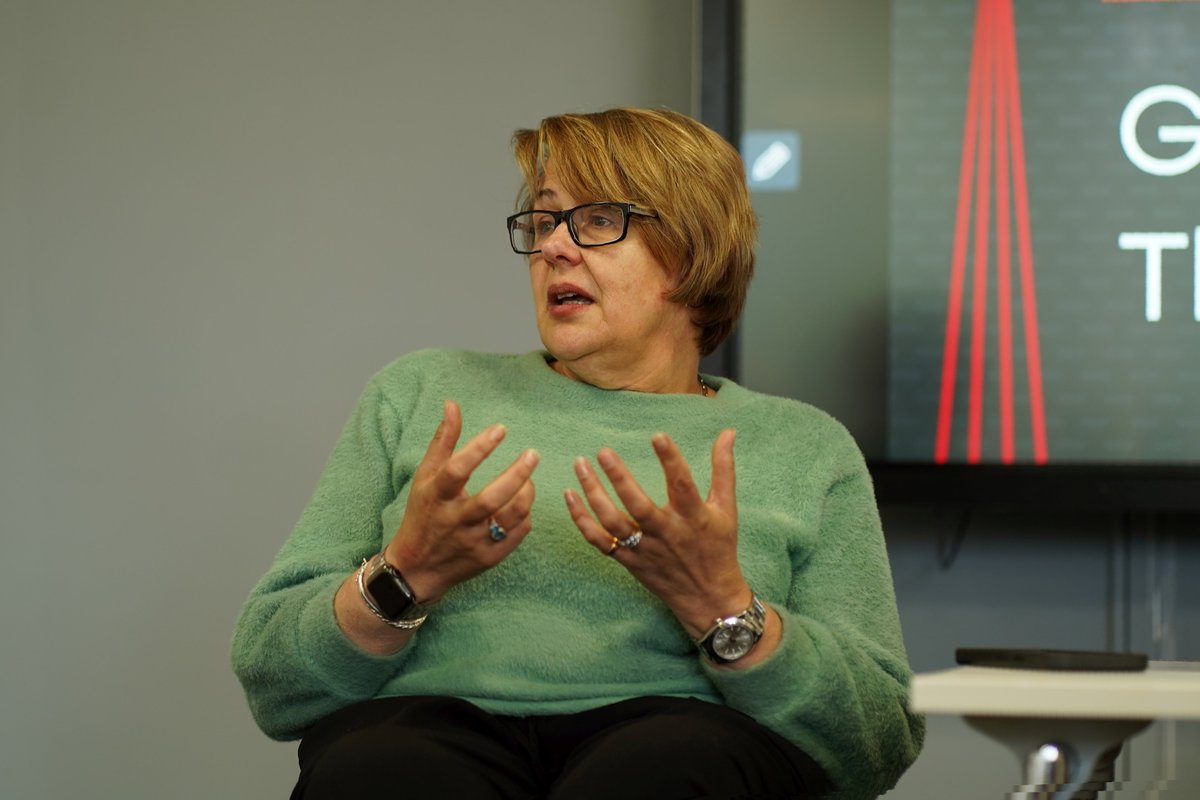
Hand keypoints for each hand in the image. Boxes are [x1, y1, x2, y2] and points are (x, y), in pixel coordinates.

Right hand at [384, 399, 538, 602]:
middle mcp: (454, 521)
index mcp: (435, 497)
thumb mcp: (425, 477)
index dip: (479, 448)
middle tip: (533, 454)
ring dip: (526, 495)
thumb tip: (452, 404)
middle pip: (490, 500)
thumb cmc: (423, 513)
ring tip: (529, 478)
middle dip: (515, 475)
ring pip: (509, 519)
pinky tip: (523, 501)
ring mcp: (473, 542)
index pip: (456, 470)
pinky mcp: (488, 559)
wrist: (418, 568)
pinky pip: (517, 534)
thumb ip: (443, 441)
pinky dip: (525, 515)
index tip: (501, 429)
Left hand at [564, 429, 749, 639]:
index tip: (657, 435)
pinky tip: (570, 496)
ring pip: (613, 522)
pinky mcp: (629, 561)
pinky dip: (582, 520)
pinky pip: (600, 541)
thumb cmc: (718, 548)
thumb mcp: (726, 508)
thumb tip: (728, 432)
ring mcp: (644, 549)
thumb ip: (723, 468)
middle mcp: (667, 533)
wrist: (708, 598)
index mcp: (693, 517)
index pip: (682, 484)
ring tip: (580, 465)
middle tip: (603, 451)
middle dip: (620, 478)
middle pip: (639, 506)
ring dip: (593, 494)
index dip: (670, 459)